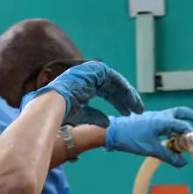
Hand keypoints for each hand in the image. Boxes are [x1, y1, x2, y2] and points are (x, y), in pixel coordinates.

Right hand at [22, 60, 143, 127]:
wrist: (54, 105)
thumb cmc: (63, 112)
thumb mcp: (83, 115)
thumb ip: (95, 117)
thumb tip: (108, 123)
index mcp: (84, 85)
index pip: (106, 91)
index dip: (118, 102)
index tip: (128, 113)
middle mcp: (88, 76)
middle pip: (113, 87)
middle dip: (126, 99)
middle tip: (138, 110)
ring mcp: (91, 71)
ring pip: (116, 82)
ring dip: (128, 95)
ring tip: (138, 108)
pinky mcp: (95, 70)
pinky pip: (115, 79)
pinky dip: (124, 90)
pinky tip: (132, 101)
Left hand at [105, 107, 192, 165]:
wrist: (113, 131)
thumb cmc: (131, 139)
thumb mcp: (151, 150)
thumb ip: (169, 156)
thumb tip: (183, 163)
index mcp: (163, 120)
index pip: (184, 126)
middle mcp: (162, 116)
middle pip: (184, 113)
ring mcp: (157, 117)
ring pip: (178, 116)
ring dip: (189, 121)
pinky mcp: (153, 121)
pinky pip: (170, 121)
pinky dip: (179, 126)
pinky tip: (180, 135)